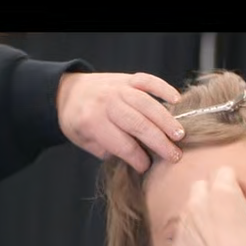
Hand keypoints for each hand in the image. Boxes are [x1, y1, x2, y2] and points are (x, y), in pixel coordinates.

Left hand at [56, 71, 185, 173]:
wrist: (66, 92)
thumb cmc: (78, 122)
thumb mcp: (85, 142)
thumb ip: (108, 150)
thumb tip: (137, 157)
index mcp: (93, 122)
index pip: (122, 145)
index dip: (137, 158)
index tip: (147, 167)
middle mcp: (107, 103)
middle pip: (138, 125)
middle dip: (159, 142)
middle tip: (175, 156)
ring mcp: (118, 88)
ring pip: (147, 104)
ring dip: (166, 120)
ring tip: (179, 135)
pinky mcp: (127, 78)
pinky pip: (148, 80)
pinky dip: (163, 88)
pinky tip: (177, 100)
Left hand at [172, 166, 245, 245]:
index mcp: (223, 193)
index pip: (225, 172)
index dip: (238, 184)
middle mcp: (197, 204)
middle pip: (203, 186)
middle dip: (216, 193)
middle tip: (232, 212)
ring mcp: (183, 225)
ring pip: (191, 208)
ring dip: (204, 213)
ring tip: (222, 234)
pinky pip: (185, 232)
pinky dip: (195, 236)